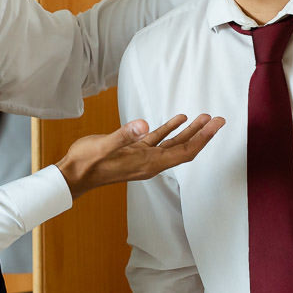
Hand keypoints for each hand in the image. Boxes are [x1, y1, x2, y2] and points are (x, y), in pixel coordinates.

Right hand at [57, 114, 224, 199]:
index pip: (184, 152)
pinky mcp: (134, 152)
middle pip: (185, 149)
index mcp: (148, 163)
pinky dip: (170, 129)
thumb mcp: (104, 146)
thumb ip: (123, 135)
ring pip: (174, 144)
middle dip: (203, 134)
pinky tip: (178, 119)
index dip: (202, 139)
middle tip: (219, 119)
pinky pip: (158, 140)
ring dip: (189, 131)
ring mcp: (143, 158)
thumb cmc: (87, 163)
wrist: (73, 174)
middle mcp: (150, 163)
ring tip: (205, 117)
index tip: (216, 126)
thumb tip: (142, 124)